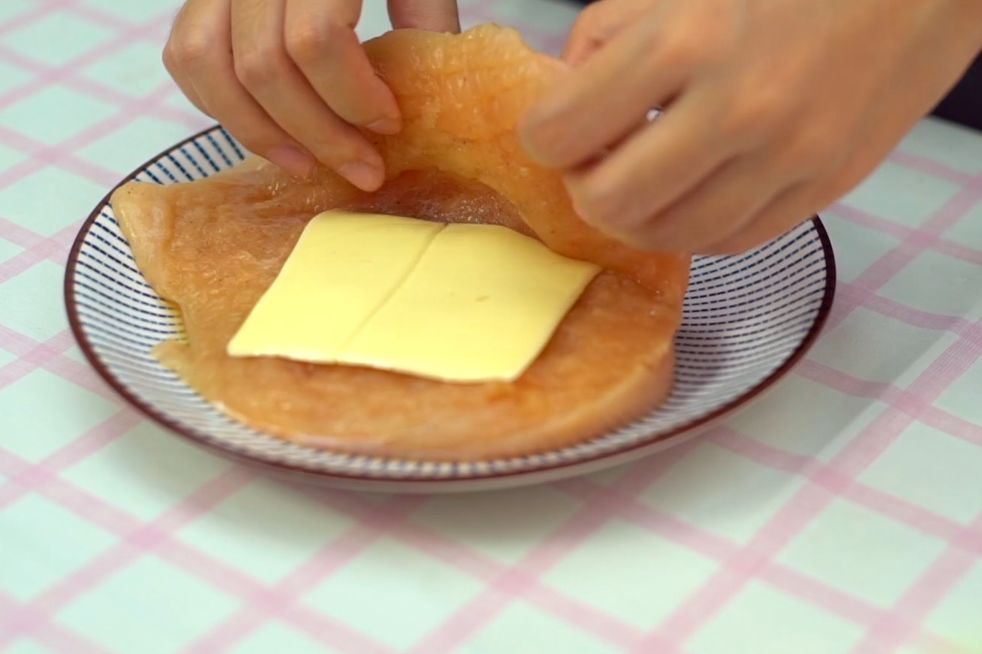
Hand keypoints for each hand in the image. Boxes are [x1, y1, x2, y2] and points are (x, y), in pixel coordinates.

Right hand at [164, 0, 459, 189]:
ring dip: (259, 133)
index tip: (390, 123)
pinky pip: (185, 56)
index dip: (353, 96)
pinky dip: (218, 105)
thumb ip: (424, 21)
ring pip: (211, 67)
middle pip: (264, 68)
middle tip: (362, 169)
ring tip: (307, 164)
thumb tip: (431, 102)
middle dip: (318, 135)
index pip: (316, 40)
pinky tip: (267, 132)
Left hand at [520, 0, 981, 253]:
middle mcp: (737, 109)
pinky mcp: (821, 191)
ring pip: (668, 238)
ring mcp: (786, 160)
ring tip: (646, 177)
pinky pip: (728, 243)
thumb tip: (564, 99)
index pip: (562, 132)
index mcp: (687, 39)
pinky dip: (695, 225)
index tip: (557, 128)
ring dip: (638, 215)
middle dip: (586, 188)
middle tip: (598, 162)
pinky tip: (696, 188)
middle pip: (609, 204)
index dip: (544, 136)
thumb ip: (605, 38)